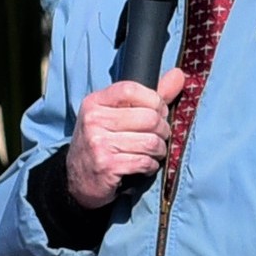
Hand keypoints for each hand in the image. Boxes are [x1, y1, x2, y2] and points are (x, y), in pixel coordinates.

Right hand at [63, 75, 184, 207]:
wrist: (77, 180)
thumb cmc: (102, 144)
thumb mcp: (115, 116)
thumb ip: (148, 97)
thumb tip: (179, 75)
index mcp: (94, 102)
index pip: (131, 90)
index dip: (154, 101)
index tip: (158, 112)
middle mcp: (93, 120)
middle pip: (148, 118)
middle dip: (163, 130)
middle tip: (159, 137)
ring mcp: (98, 143)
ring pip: (150, 142)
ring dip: (159, 150)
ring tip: (154, 152)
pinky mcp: (106, 165)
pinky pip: (145, 161)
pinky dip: (151, 165)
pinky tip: (145, 165)